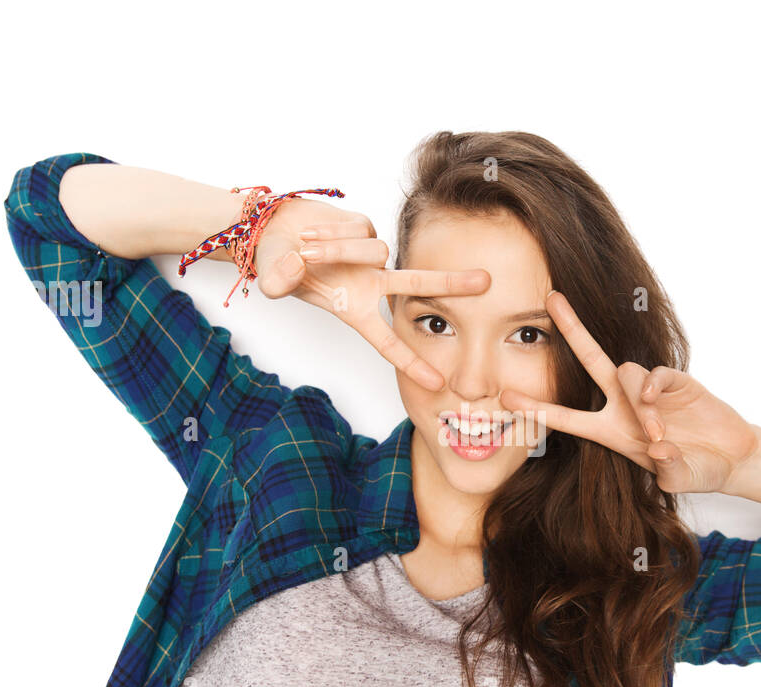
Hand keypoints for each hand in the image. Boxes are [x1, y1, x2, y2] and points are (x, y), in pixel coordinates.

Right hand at [251, 199, 488, 389]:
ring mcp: (371, 256)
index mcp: (356, 309)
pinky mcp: (367, 228)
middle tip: (487, 284)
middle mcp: (370, 284)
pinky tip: (316, 232)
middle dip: (451, 283)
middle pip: (417, 285)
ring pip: (373, 251)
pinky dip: (332, 231)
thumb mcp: (273, 277)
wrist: (274, 229)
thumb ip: (278, 280)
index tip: (436, 384)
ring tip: (307, 247)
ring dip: (337, 249)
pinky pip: (360, 229)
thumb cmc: (277, 262)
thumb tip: (290, 272)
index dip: (410, 362)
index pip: (386, 341)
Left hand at [499, 291, 760, 493]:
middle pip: (590, 359)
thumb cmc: (697, 469)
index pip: (566, 417)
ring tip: (658, 434)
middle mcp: (623, 405)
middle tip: (551, 299)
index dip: (537, 408)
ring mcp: (649, 390)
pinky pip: (654, 374)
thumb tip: (660, 450)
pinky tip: (656, 404)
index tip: (505, 398)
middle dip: (572, 328)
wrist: (732, 458)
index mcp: (611, 431)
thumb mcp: (678, 478)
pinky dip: (652, 386)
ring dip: (638, 405)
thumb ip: (668, 469)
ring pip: (625, 372)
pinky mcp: (675, 382)